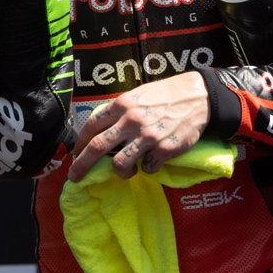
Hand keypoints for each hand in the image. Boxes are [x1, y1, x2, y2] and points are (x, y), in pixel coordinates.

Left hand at [67, 74, 209, 181]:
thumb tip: (100, 129)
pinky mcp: (164, 150)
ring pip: (120, 164)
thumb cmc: (165, 95)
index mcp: (122, 105)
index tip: (76, 154)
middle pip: (97, 148)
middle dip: (81, 166)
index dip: (80, 143)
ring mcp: (147, 137)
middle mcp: (131, 121)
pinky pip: (147, 169)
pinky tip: (153, 160)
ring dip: (119, 172)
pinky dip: (147, 168)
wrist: (197, 97)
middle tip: (75, 177)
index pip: (91, 126)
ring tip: (126, 170)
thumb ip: (119, 111)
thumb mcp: (137, 95)